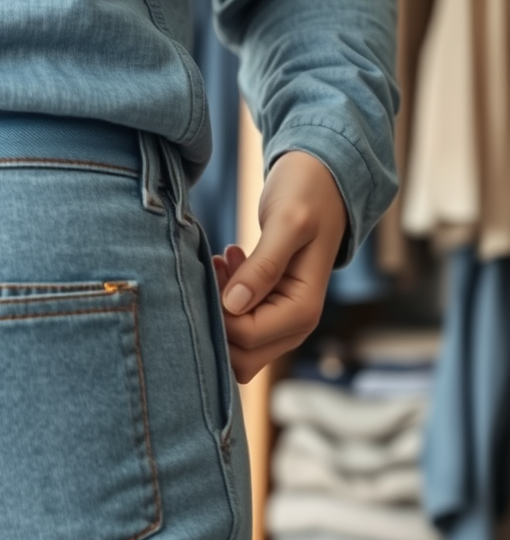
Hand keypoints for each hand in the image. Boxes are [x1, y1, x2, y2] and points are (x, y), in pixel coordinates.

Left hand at [212, 151, 347, 382]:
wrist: (322, 182)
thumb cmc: (308, 196)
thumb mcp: (288, 223)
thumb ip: (263, 265)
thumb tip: (234, 304)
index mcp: (303, 312)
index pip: (246, 337)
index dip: (220, 313)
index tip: (216, 268)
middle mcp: (294, 327)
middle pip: (239, 357)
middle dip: (218, 318)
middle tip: (217, 270)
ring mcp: (279, 324)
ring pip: (233, 347)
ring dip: (218, 309)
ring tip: (223, 262)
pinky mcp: (265, 312)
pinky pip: (234, 327)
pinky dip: (222, 302)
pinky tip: (227, 264)